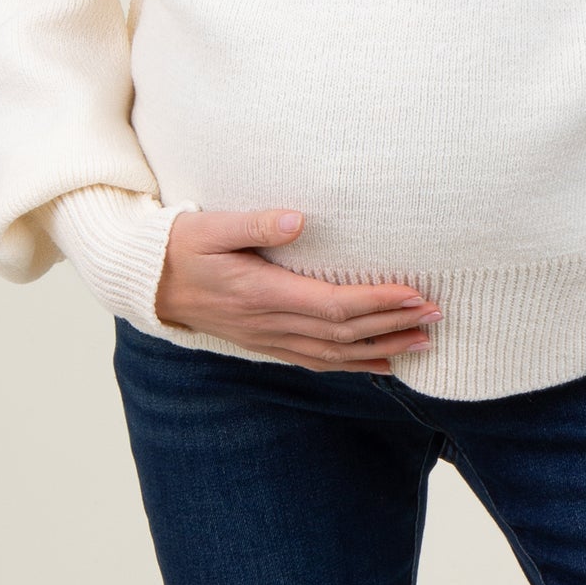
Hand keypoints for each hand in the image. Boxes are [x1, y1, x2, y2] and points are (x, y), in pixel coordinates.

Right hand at [153, 208, 441, 373]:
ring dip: (381, 348)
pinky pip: (317, 360)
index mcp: (262, 294)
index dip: (376, 304)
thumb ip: (254, 223)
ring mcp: (269, 338)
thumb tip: (297, 220)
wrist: (149, 283)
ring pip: (335, 353)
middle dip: (392, 326)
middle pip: (343, 334)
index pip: (333, 306)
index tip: (413, 294)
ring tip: (422, 342)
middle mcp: (270, 324)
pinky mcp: (267, 342)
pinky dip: (353, 364)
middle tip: (436, 315)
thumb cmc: (182, 247)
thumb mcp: (211, 227)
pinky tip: (381, 364)